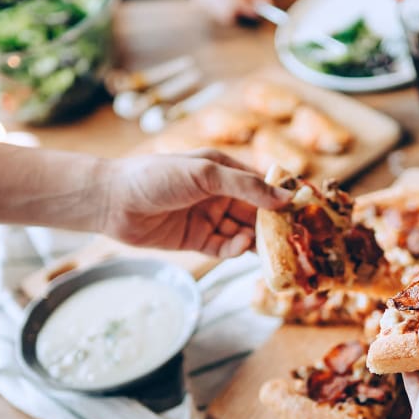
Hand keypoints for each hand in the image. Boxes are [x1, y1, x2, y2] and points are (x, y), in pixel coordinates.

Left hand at [101, 150, 290, 257]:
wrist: (113, 201)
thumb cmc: (156, 176)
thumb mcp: (205, 173)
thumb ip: (246, 186)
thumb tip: (283, 198)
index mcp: (223, 169)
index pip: (262, 184)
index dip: (282, 196)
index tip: (305, 208)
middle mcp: (219, 193)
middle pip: (256, 212)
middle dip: (273, 224)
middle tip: (293, 237)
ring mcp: (208, 217)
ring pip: (243, 232)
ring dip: (256, 239)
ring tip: (267, 247)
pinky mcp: (196, 240)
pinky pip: (224, 248)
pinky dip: (235, 249)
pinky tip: (239, 247)